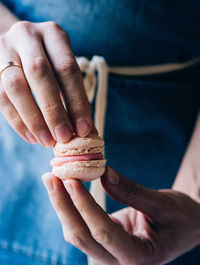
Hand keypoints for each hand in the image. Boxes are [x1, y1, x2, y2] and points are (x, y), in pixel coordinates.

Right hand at [0, 21, 92, 145]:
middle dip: (54, 110)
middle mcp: (27, 36)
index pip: (67, 68)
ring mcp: (4, 49)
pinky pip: (0, 97)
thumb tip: (89, 132)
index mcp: (53, 34)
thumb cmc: (49, 63)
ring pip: (15, 85)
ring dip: (33, 119)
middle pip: (39, 73)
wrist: (17, 46)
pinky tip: (32, 137)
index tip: (84, 129)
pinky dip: (17, 121)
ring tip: (47, 141)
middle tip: (64, 137)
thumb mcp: (64, 70)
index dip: (77, 101)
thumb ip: (75, 97)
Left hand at [42, 167, 199, 264]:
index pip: (104, 232)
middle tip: (50, 177)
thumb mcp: (164, 202)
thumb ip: (132, 191)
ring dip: (63, 207)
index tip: (70, 180)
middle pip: (83, 237)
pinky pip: (83, 230)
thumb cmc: (182, 216)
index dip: (85, 206)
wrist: (187, 227)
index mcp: (141, 257)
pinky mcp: (106, 248)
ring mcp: (112, 258)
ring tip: (52, 180)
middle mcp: (122, 264)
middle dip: (64, 206)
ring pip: (78, 235)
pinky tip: (64, 191)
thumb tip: (102, 172)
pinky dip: (72, 210)